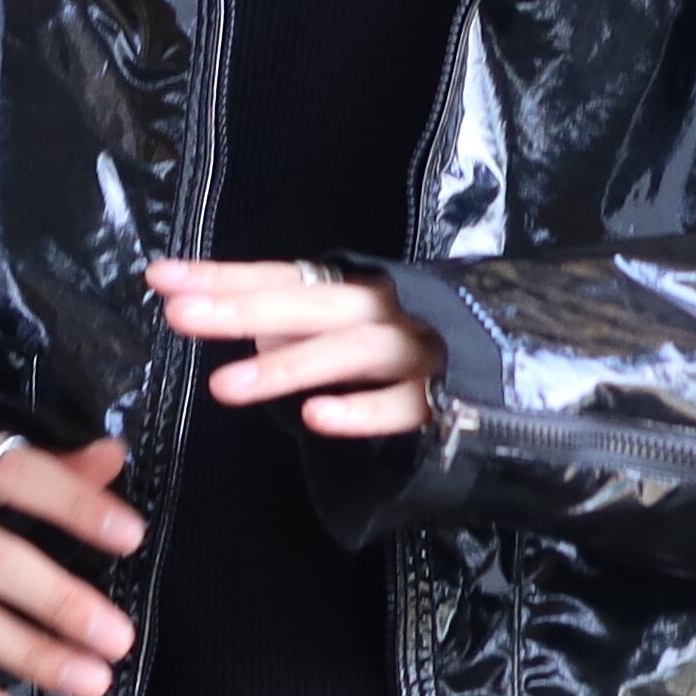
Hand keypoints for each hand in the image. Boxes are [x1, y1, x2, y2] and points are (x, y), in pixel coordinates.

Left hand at [144, 258, 444, 438]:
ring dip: (286, 366)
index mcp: (358, 291)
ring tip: (226, 386)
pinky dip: (360, 412)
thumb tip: (247, 324)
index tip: (161, 279)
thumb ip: (308, 327)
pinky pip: (401, 407)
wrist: (534, 359)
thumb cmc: (436, 344)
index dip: (222, 278)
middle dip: (238, 308)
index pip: (280, 277)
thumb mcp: (365, 326)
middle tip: (179, 314)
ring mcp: (417, 351)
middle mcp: (383, 309)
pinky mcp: (448, 397)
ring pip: (346, 354)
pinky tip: (317, 418)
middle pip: (303, 303)